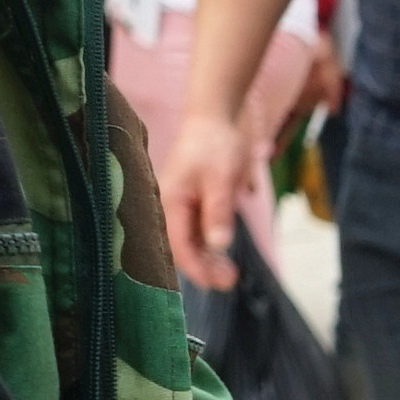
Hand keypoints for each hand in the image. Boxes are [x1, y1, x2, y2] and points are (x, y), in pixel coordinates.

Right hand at [153, 106, 266, 291]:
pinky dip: (207, 247)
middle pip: (180, 248)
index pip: (179, 245)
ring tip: (230, 274)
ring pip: (188, 243)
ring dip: (206, 260)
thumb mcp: (222, 178)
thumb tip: (218, 245)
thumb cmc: (216, 144)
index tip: (217, 282)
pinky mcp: (189, 205)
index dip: (197, 268)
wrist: (214, 117)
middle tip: (230, 281)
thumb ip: (218, 212)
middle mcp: (169, 207)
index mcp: (171, 201)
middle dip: (203, 268)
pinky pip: (194, 233)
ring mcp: (178, 207)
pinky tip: (222, 257)